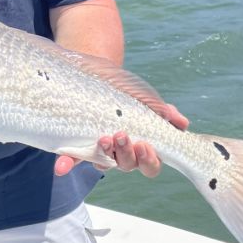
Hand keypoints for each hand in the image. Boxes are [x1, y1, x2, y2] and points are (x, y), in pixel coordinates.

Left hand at [53, 104, 188, 178]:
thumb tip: (181, 123)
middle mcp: (120, 154)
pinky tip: (61, 166)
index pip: (149, 164)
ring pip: (104, 164)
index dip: (148, 159)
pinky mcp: (77, 146)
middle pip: (128, 166)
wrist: (97, 76)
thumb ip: (161, 110)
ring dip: (104, 155)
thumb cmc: (126, 93)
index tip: (144, 144)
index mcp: (140, 147)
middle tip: (120, 135)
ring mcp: (99, 151)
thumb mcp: (145, 98)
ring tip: (102, 138)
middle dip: (125, 153)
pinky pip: (72, 159)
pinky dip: (66, 164)